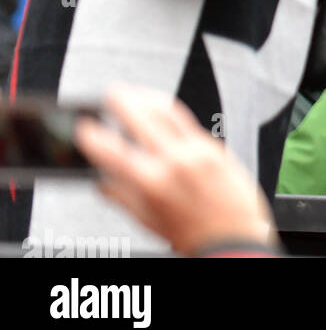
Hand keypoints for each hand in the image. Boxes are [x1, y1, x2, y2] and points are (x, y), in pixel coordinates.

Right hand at [74, 84, 277, 255]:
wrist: (237, 237)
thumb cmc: (193, 235)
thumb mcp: (148, 222)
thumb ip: (122, 197)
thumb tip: (101, 182)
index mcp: (154, 185)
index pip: (116, 154)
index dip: (95, 139)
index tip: (84, 128)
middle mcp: (176, 162)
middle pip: (144, 119)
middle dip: (123, 102)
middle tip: (110, 93)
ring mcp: (198, 150)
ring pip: (168, 112)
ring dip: (146, 97)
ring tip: (132, 92)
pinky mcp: (214, 145)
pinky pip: (187, 121)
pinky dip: (169, 109)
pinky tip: (160, 107)